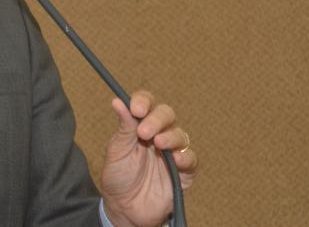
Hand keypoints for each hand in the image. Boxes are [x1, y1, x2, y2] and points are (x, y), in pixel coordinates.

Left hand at [100, 91, 197, 226]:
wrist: (125, 208)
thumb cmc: (119, 177)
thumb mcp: (117, 150)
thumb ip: (123, 127)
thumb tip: (118, 100)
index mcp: (139, 126)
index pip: (147, 105)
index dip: (144, 102)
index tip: (136, 108)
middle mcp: (158, 135)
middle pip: (166, 115)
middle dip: (157, 119)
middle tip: (144, 131)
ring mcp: (171, 153)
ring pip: (180, 135)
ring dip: (170, 136)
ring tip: (158, 143)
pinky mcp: (183, 172)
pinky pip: (191, 159)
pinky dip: (185, 157)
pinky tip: (174, 160)